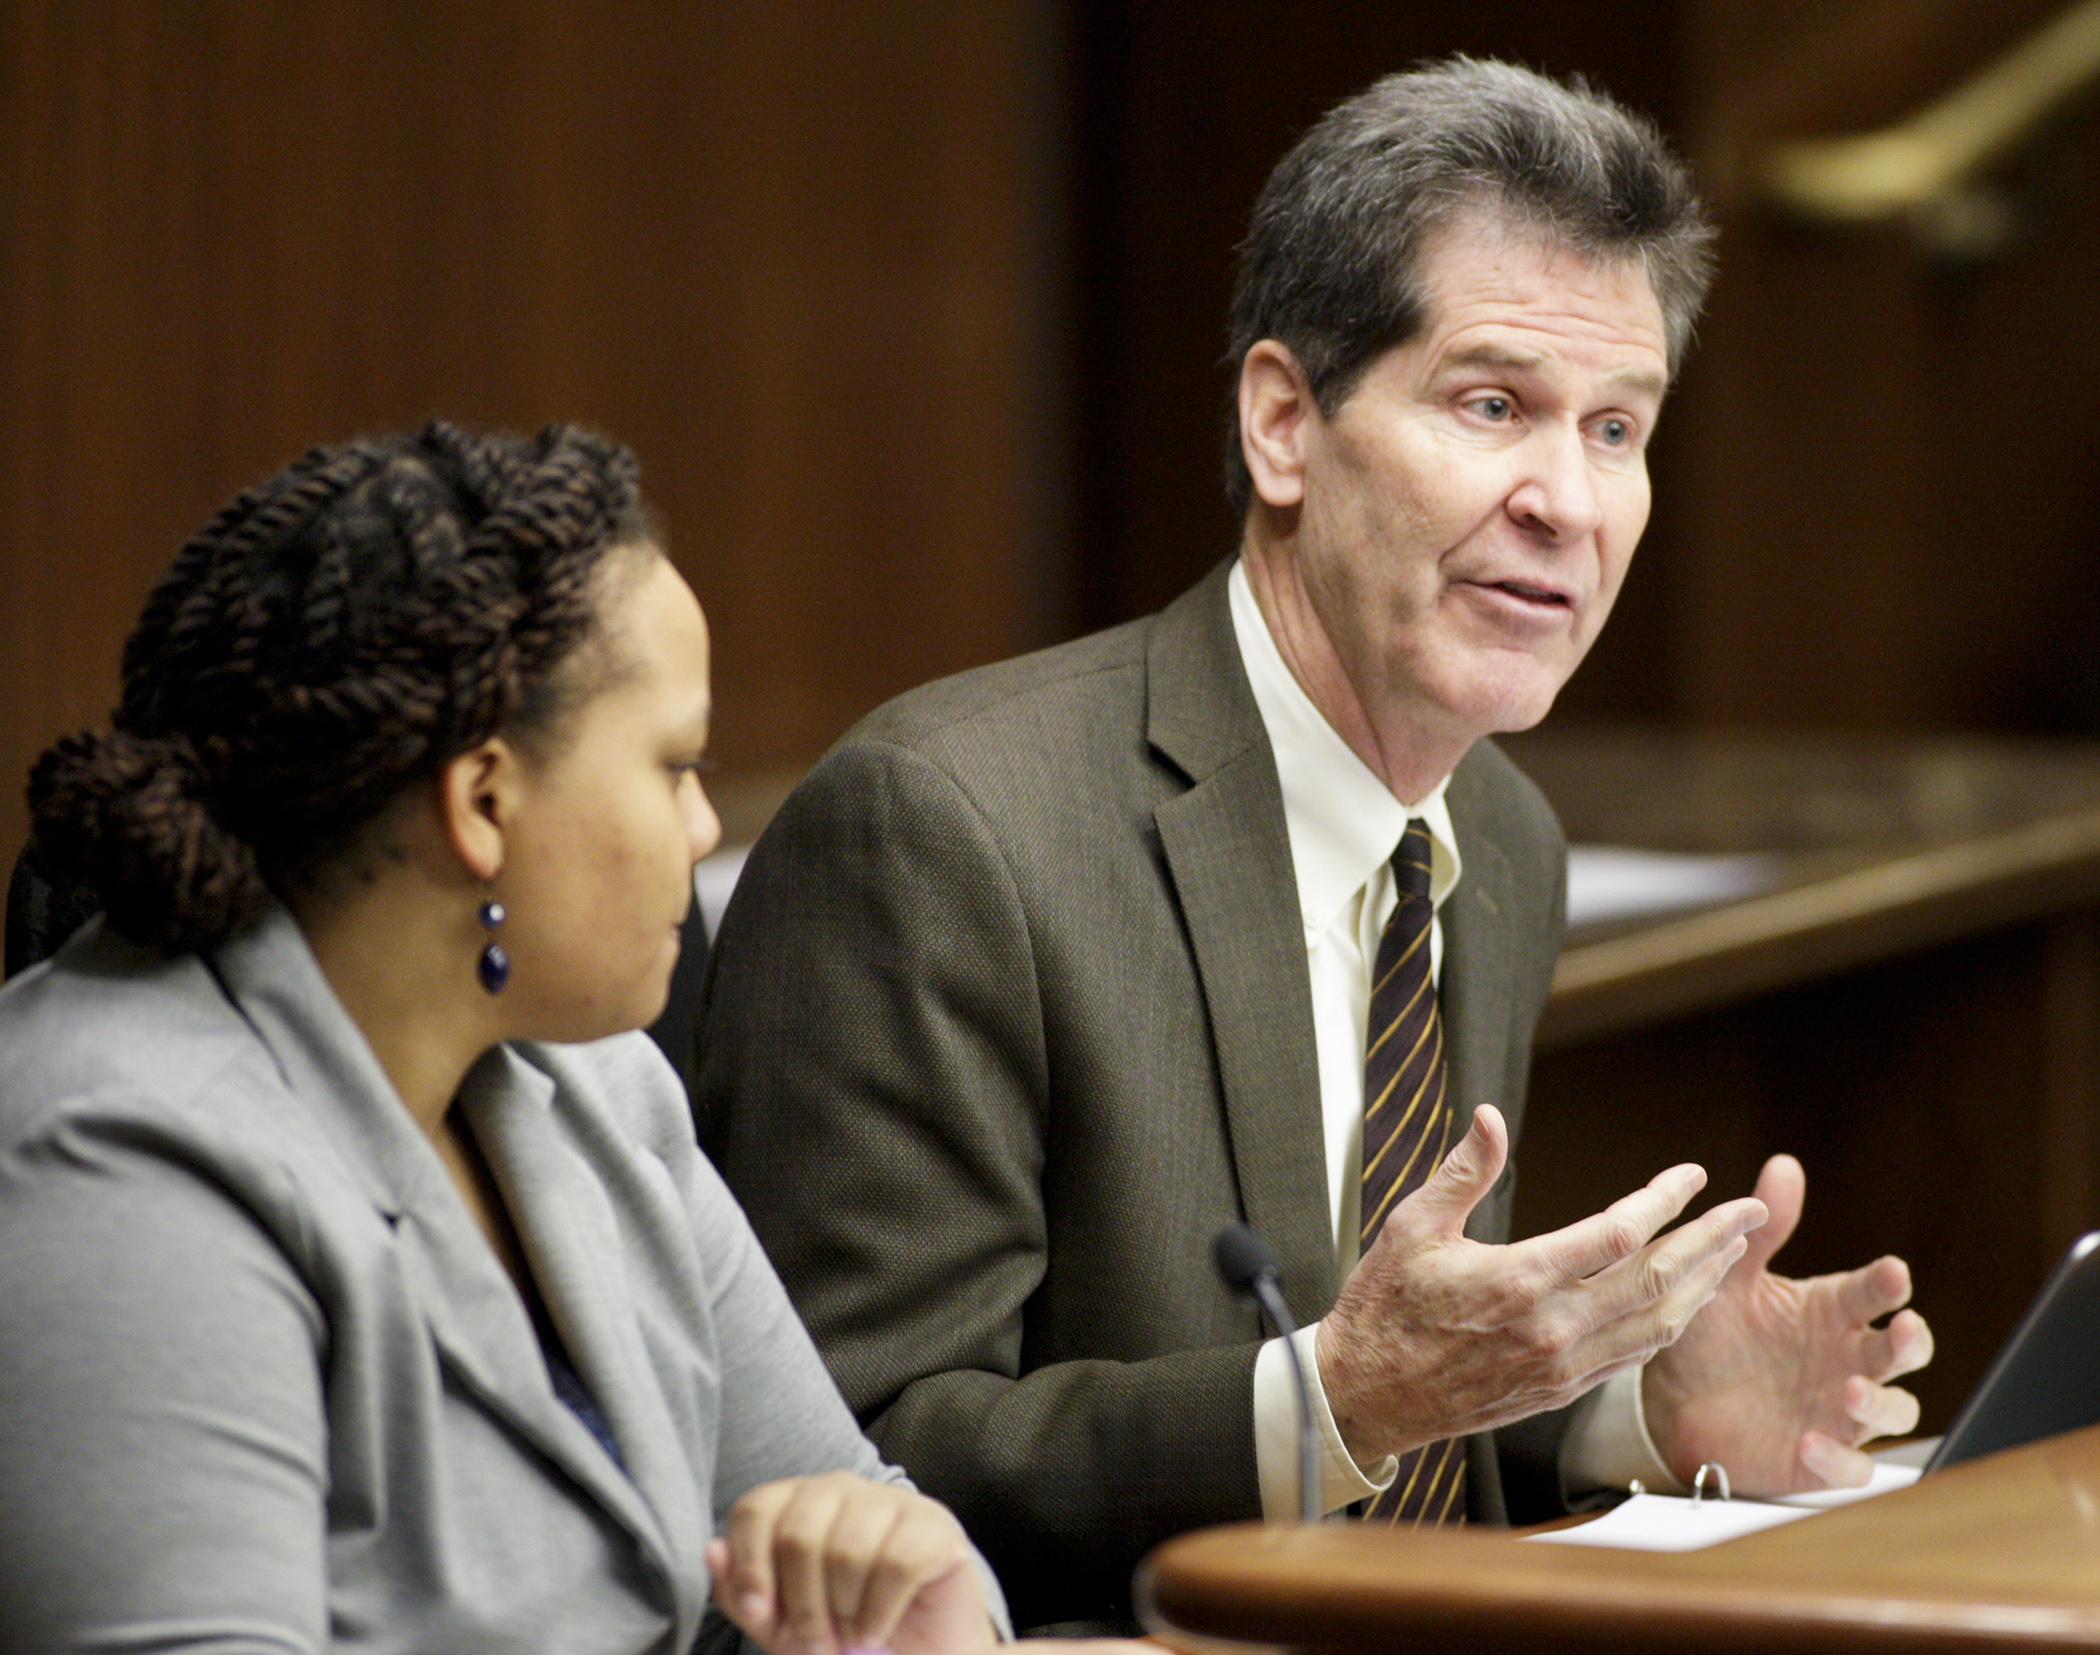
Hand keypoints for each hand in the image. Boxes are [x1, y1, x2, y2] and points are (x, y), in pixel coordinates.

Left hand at [706, 1472, 995, 1654]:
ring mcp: (893, 1501)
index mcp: (799, 1501)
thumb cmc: (842, 1629)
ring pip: (847, 1551)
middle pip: (799, 1535)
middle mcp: (843, 1488)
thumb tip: (712, 1551)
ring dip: (843, 1615)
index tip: (760, 1615)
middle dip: (802, 1607)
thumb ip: (742, 1592)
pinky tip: (876, 1632)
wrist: (918, 1651)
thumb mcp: (781, 1623)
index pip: (755, 1508)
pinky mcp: (934, 1526)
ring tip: (850, 1641)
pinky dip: (879, 1614)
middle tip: (818, 1644)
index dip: (750, 1567)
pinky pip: (897, 1564)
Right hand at [1318, 1106, 1767, 1462]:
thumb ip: (1464, 1171)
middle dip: (1712, 1241)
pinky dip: (1669, 1324)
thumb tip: (1491, 1116)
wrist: (1366, 1395)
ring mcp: (1562, 1366)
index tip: (1691, 1174)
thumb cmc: (1383, 1306)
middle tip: (1750, 1210)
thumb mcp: (1413, 1226)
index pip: (1617, 1235)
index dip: (1663, 1200)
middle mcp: (1552, 1328)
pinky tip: (1685, 1302)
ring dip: (1703, 1285)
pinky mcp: (1560, 1390)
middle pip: (1656, 1280)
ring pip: (1656, 1324)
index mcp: (1519, 1281)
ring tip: (1734, 1250)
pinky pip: (1634, 1356)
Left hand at [1643, 1154, 1933, 1494]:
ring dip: (1881, 1403)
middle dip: (1909, 1342)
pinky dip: (1839, 1459)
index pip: (1871, 1293)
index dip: (1886, 1283)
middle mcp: (1845, 1359)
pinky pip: (1850, 1466)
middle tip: (1902, 1328)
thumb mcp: (1728, 1278)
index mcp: (1829, 1311)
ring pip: (1894, 1410)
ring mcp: (1839, 1410)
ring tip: (1851, 1391)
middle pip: (1902, 1352)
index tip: (1890, 1272)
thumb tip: (1784, 1165)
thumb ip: (1760, 1232)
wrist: (1670, 1401)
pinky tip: (1812, 1442)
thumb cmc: (1713, 1333)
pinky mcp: (1820, 1458)